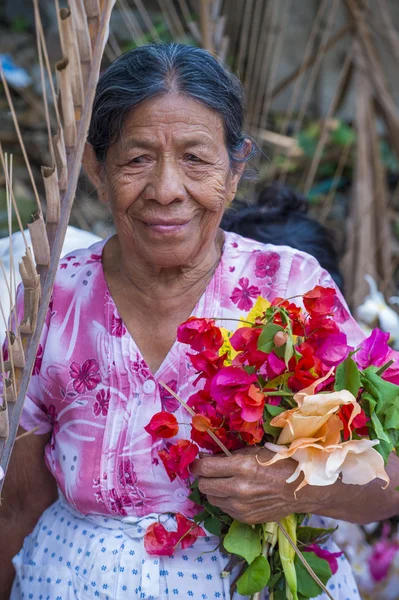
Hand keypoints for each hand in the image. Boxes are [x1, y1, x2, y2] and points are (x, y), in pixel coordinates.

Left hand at [191, 447, 309, 524]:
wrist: (300, 489)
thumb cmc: (278, 464)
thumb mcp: (254, 452)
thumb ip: (229, 456)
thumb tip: (207, 459)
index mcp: (241, 467)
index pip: (205, 468)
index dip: (197, 465)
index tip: (197, 464)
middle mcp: (239, 489)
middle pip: (204, 486)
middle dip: (203, 478)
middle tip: (209, 473)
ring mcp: (241, 507)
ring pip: (212, 499)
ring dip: (214, 490)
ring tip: (224, 483)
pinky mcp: (245, 518)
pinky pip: (225, 509)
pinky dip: (225, 501)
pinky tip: (236, 494)